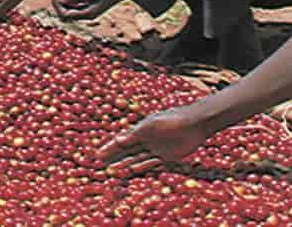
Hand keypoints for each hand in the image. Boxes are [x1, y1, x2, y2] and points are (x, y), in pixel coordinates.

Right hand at [97, 107, 211, 172]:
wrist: (193, 124)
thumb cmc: (170, 120)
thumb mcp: (151, 126)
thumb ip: (136, 134)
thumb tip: (118, 139)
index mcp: (139, 130)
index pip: (120, 141)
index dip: (109, 148)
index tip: (98, 155)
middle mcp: (144, 140)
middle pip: (126, 151)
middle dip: (113, 157)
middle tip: (101, 164)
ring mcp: (155, 148)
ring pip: (136, 158)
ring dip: (125, 164)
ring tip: (113, 170)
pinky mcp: (166, 156)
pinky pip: (151, 163)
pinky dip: (141, 167)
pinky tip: (132, 171)